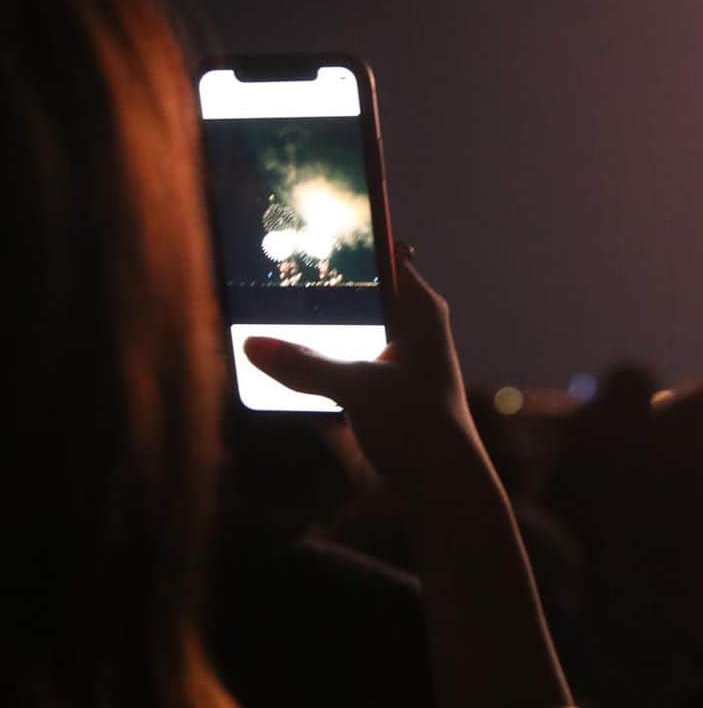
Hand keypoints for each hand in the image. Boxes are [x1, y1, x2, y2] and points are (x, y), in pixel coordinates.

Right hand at [244, 247, 482, 499]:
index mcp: (419, 309)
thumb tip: (251, 342)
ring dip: (307, 320)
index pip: (383, 253)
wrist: (441, 492)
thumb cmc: (420, 429)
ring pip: (341, 323)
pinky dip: (307, 354)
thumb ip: (307, 364)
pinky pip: (334, 357)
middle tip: (264, 261)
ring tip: (255, 301)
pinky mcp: (372, 386)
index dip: (348, 237)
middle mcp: (406, 325)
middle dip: (316, 280)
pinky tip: (268, 352)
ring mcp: (388, 356)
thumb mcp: (360, 390)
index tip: (306, 220)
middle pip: (355, 288)